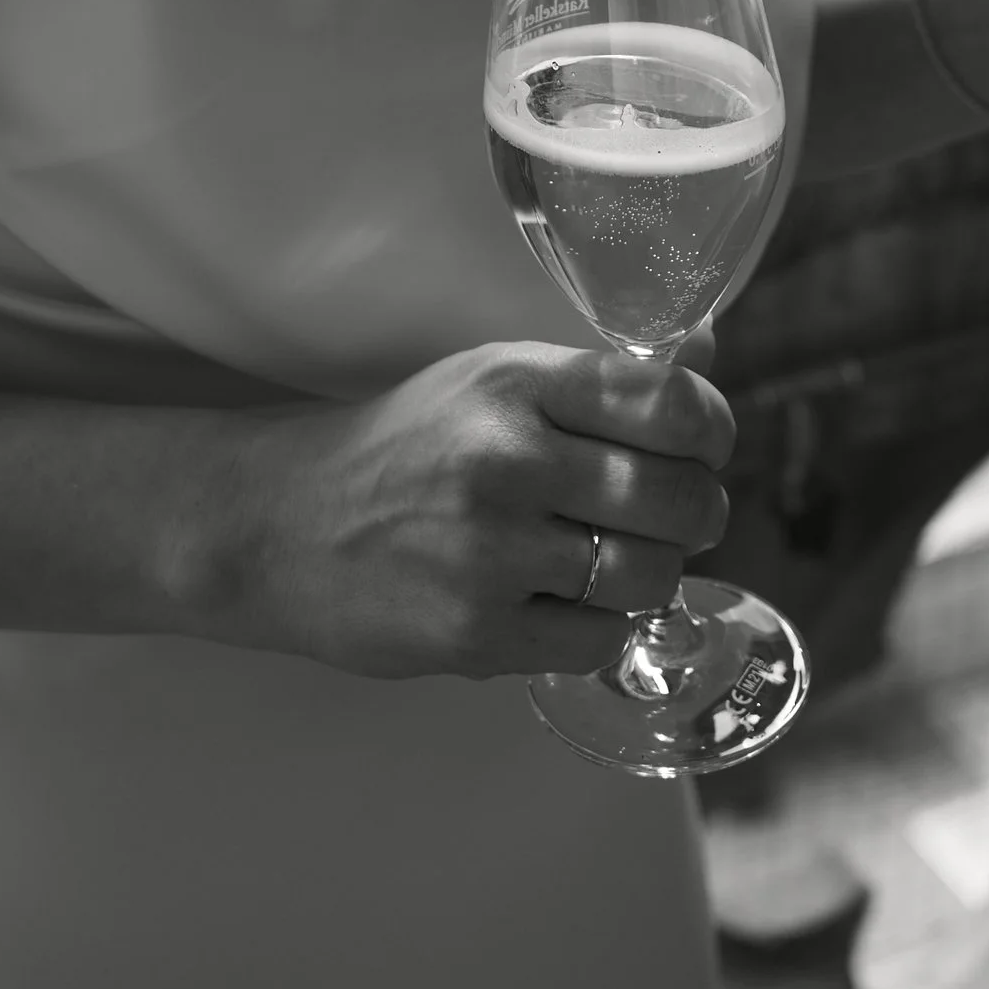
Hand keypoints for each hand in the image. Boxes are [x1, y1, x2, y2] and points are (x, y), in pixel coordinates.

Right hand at [241, 340, 733, 682]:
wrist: (277, 524)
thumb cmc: (403, 447)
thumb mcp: (489, 381)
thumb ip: (599, 378)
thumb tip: (707, 348)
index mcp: (516, 382)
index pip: (671, 402)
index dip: (711, 428)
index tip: (701, 443)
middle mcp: (508, 459)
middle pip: (680, 498)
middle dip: (696, 511)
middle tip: (672, 513)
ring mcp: (492, 552)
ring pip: (651, 575)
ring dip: (652, 572)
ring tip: (615, 558)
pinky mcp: (476, 633)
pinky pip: (601, 640)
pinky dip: (602, 626)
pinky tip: (565, 601)